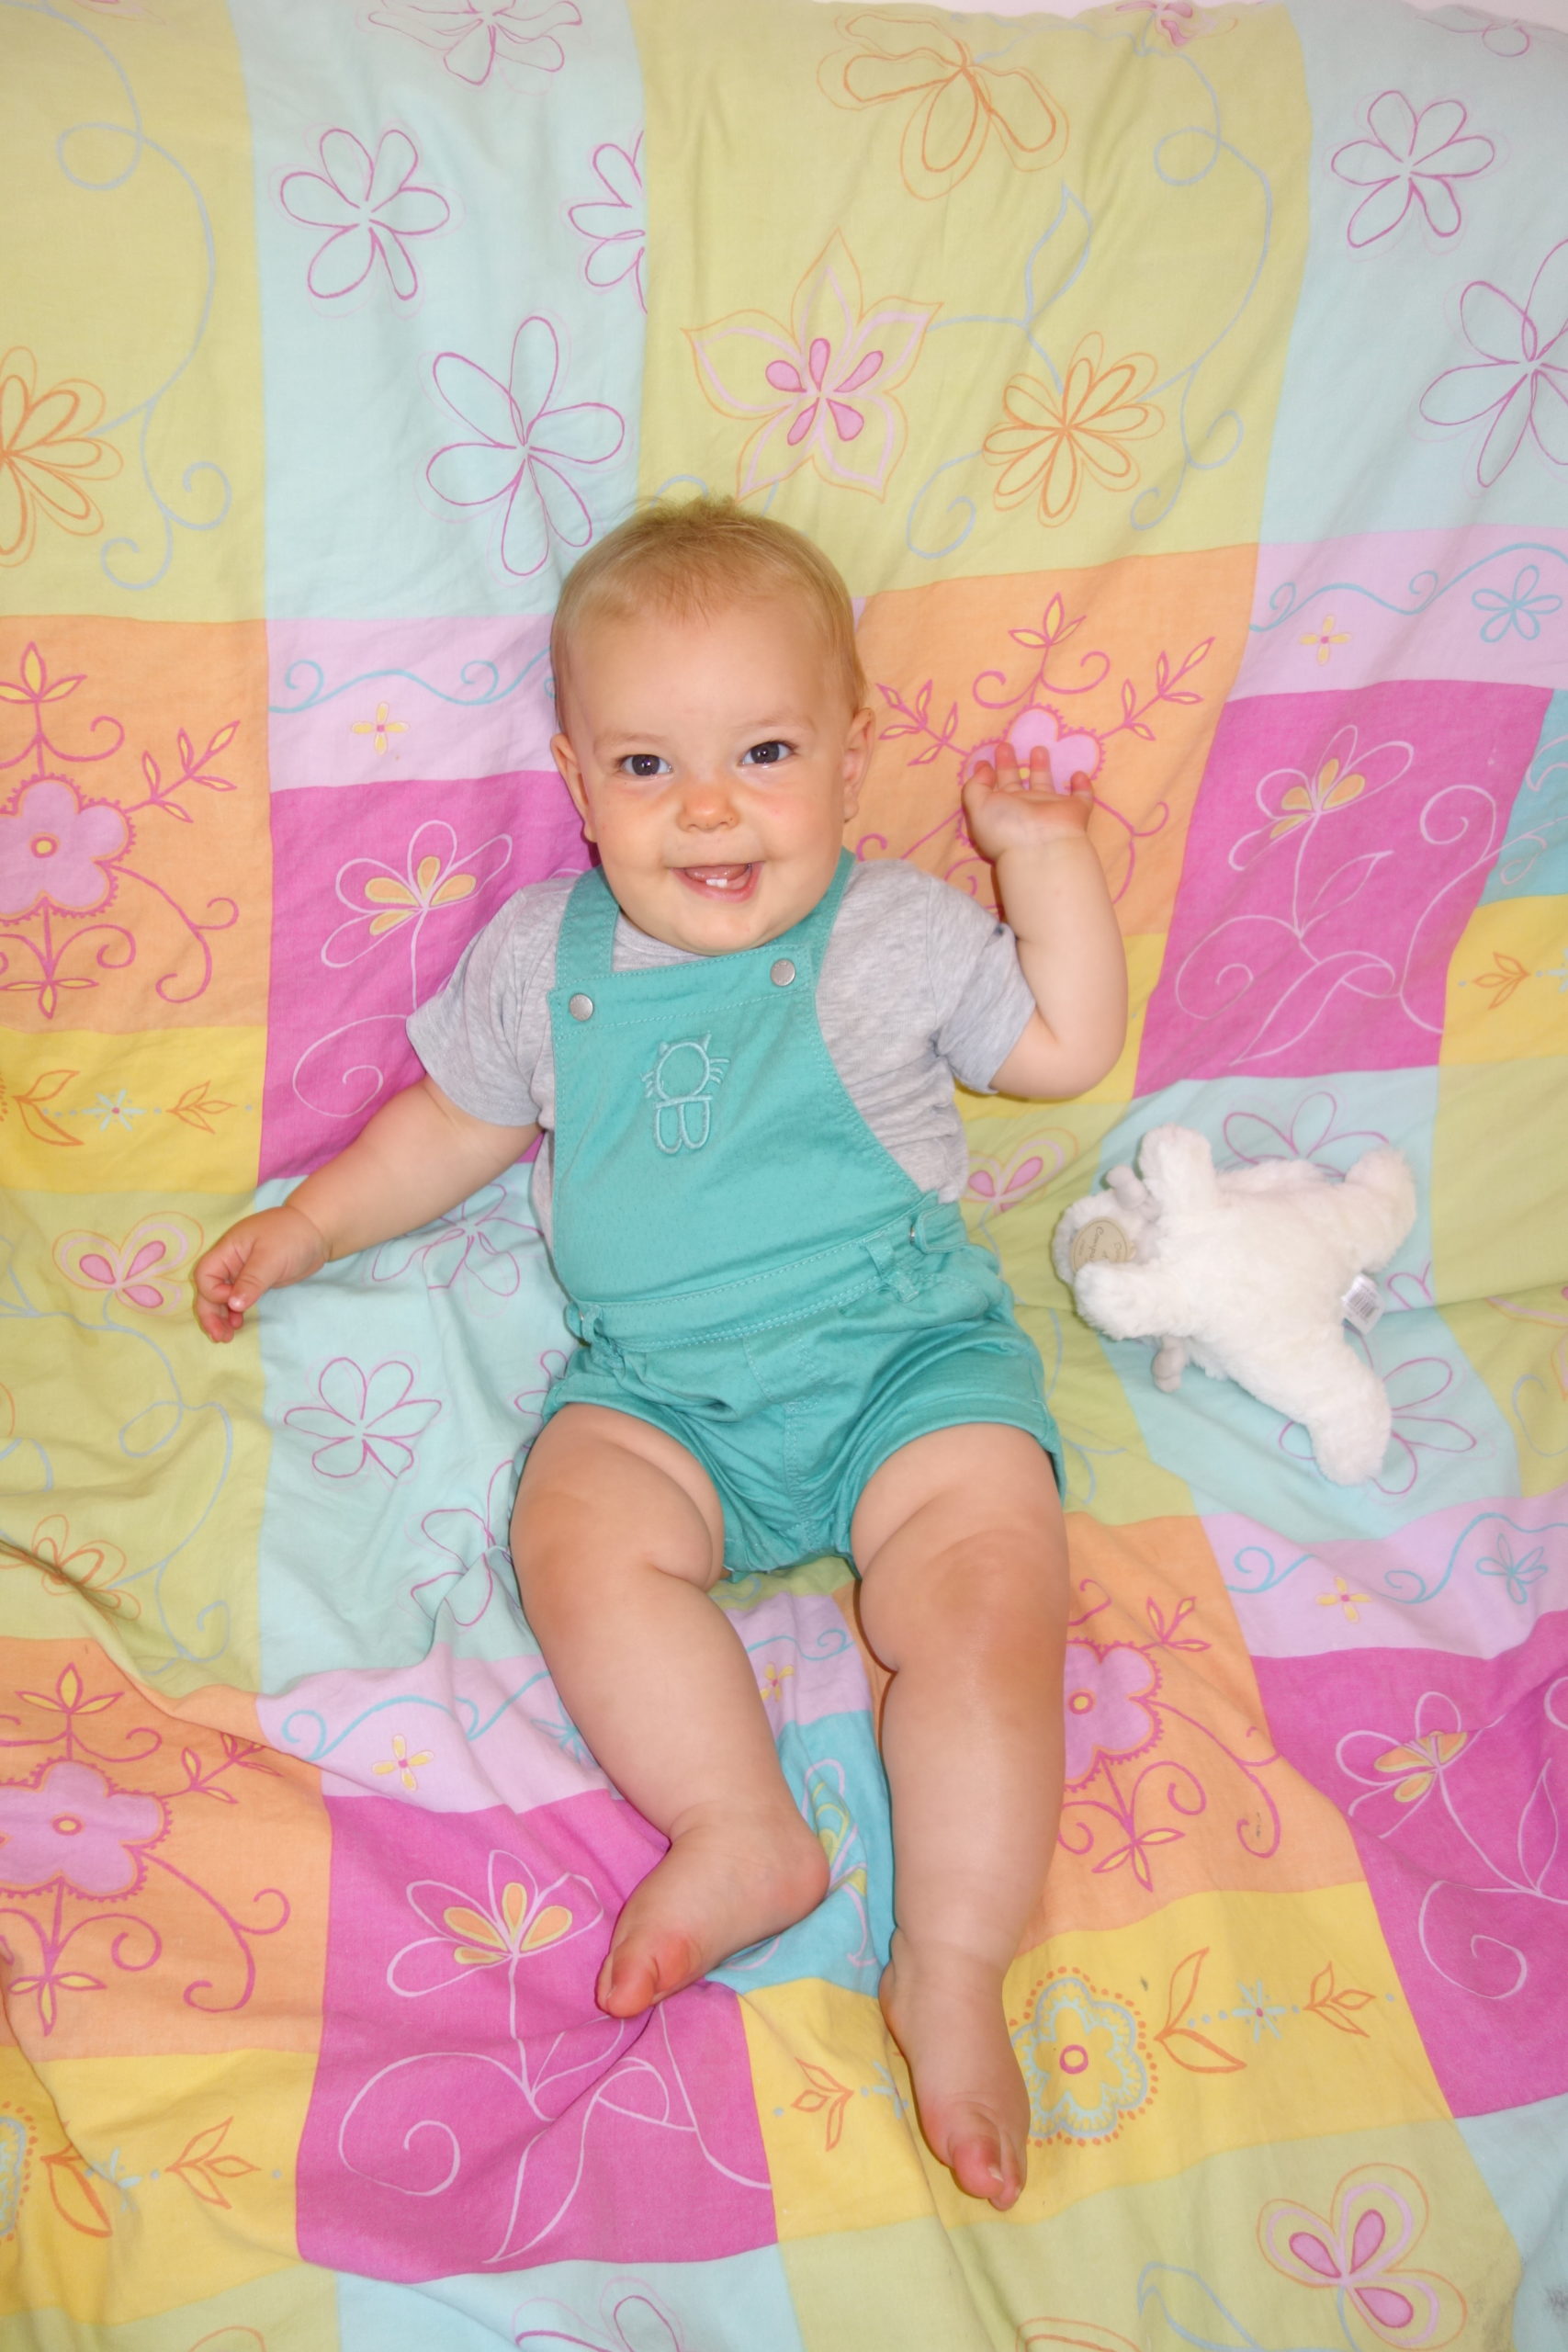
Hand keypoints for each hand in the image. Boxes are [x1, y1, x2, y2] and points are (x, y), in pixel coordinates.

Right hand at [193, 1203, 328, 1342]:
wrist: (317, 1231)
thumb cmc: (292, 1236)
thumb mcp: (271, 1258)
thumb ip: (251, 1281)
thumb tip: (233, 1305)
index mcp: (228, 1250)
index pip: (206, 1275)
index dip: (214, 1293)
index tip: (233, 1302)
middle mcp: (230, 1262)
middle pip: (209, 1289)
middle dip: (211, 1313)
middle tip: (219, 1337)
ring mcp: (242, 1272)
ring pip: (222, 1297)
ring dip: (221, 1317)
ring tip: (226, 1337)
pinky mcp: (255, 1281)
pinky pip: (238, 1298)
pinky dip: (235, 1312)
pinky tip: (238, 1324)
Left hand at [961, 741, 1095, 860]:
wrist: (1042, 848)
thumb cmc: (1007, 826)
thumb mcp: (978, 805)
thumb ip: (975, 785)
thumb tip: (985, 770)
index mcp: (1001, 809)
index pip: (992, 790)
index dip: (986, 775)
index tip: (984, 761)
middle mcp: (1024, 809)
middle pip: (1016, 783)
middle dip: (1009, 764)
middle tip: (1005, 746)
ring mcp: (1050, 809)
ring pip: (1045, 784)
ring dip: (1041, 767)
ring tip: (1038, 749)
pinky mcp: (1074, 810)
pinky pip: (1082, 796)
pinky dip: (1083, 786)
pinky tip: (1078, 774)